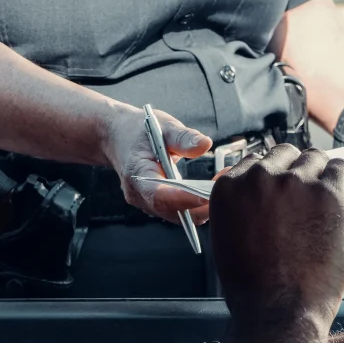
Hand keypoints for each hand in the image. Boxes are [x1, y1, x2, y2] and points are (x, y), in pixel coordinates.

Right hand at [102, 106, 213, 223]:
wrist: (116, 137)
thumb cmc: (138, 131)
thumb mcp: (163, 126)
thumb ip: (184, 137)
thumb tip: (205, 144)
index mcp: (137, 174)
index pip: (160, 196)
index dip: (185, 198)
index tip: (210, 193)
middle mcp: (139, 195)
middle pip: (173, 212)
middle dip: (202, 204)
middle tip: (227, 184)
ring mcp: (146, 203)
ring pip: (179, 216)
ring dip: (202, 206)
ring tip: (222, 183)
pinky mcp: (155, 205)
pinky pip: (178, 212)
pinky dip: (196, 204)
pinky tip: (209, 189)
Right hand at [209, 145, 343, 329]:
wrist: (277, 310)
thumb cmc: (252, 287)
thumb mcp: (227, 240)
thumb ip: (239, 209)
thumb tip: (258, 201)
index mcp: (229, 188)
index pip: (253, 163)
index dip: (271, 174)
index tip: (281, 185)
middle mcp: (258, 178)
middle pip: (283, 154)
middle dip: (294, 170)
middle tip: (306, 191)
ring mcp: (293, 182)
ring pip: (312, 158)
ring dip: (319, 173)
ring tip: (327, 195)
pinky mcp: (326, 193)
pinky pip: (340, 169)